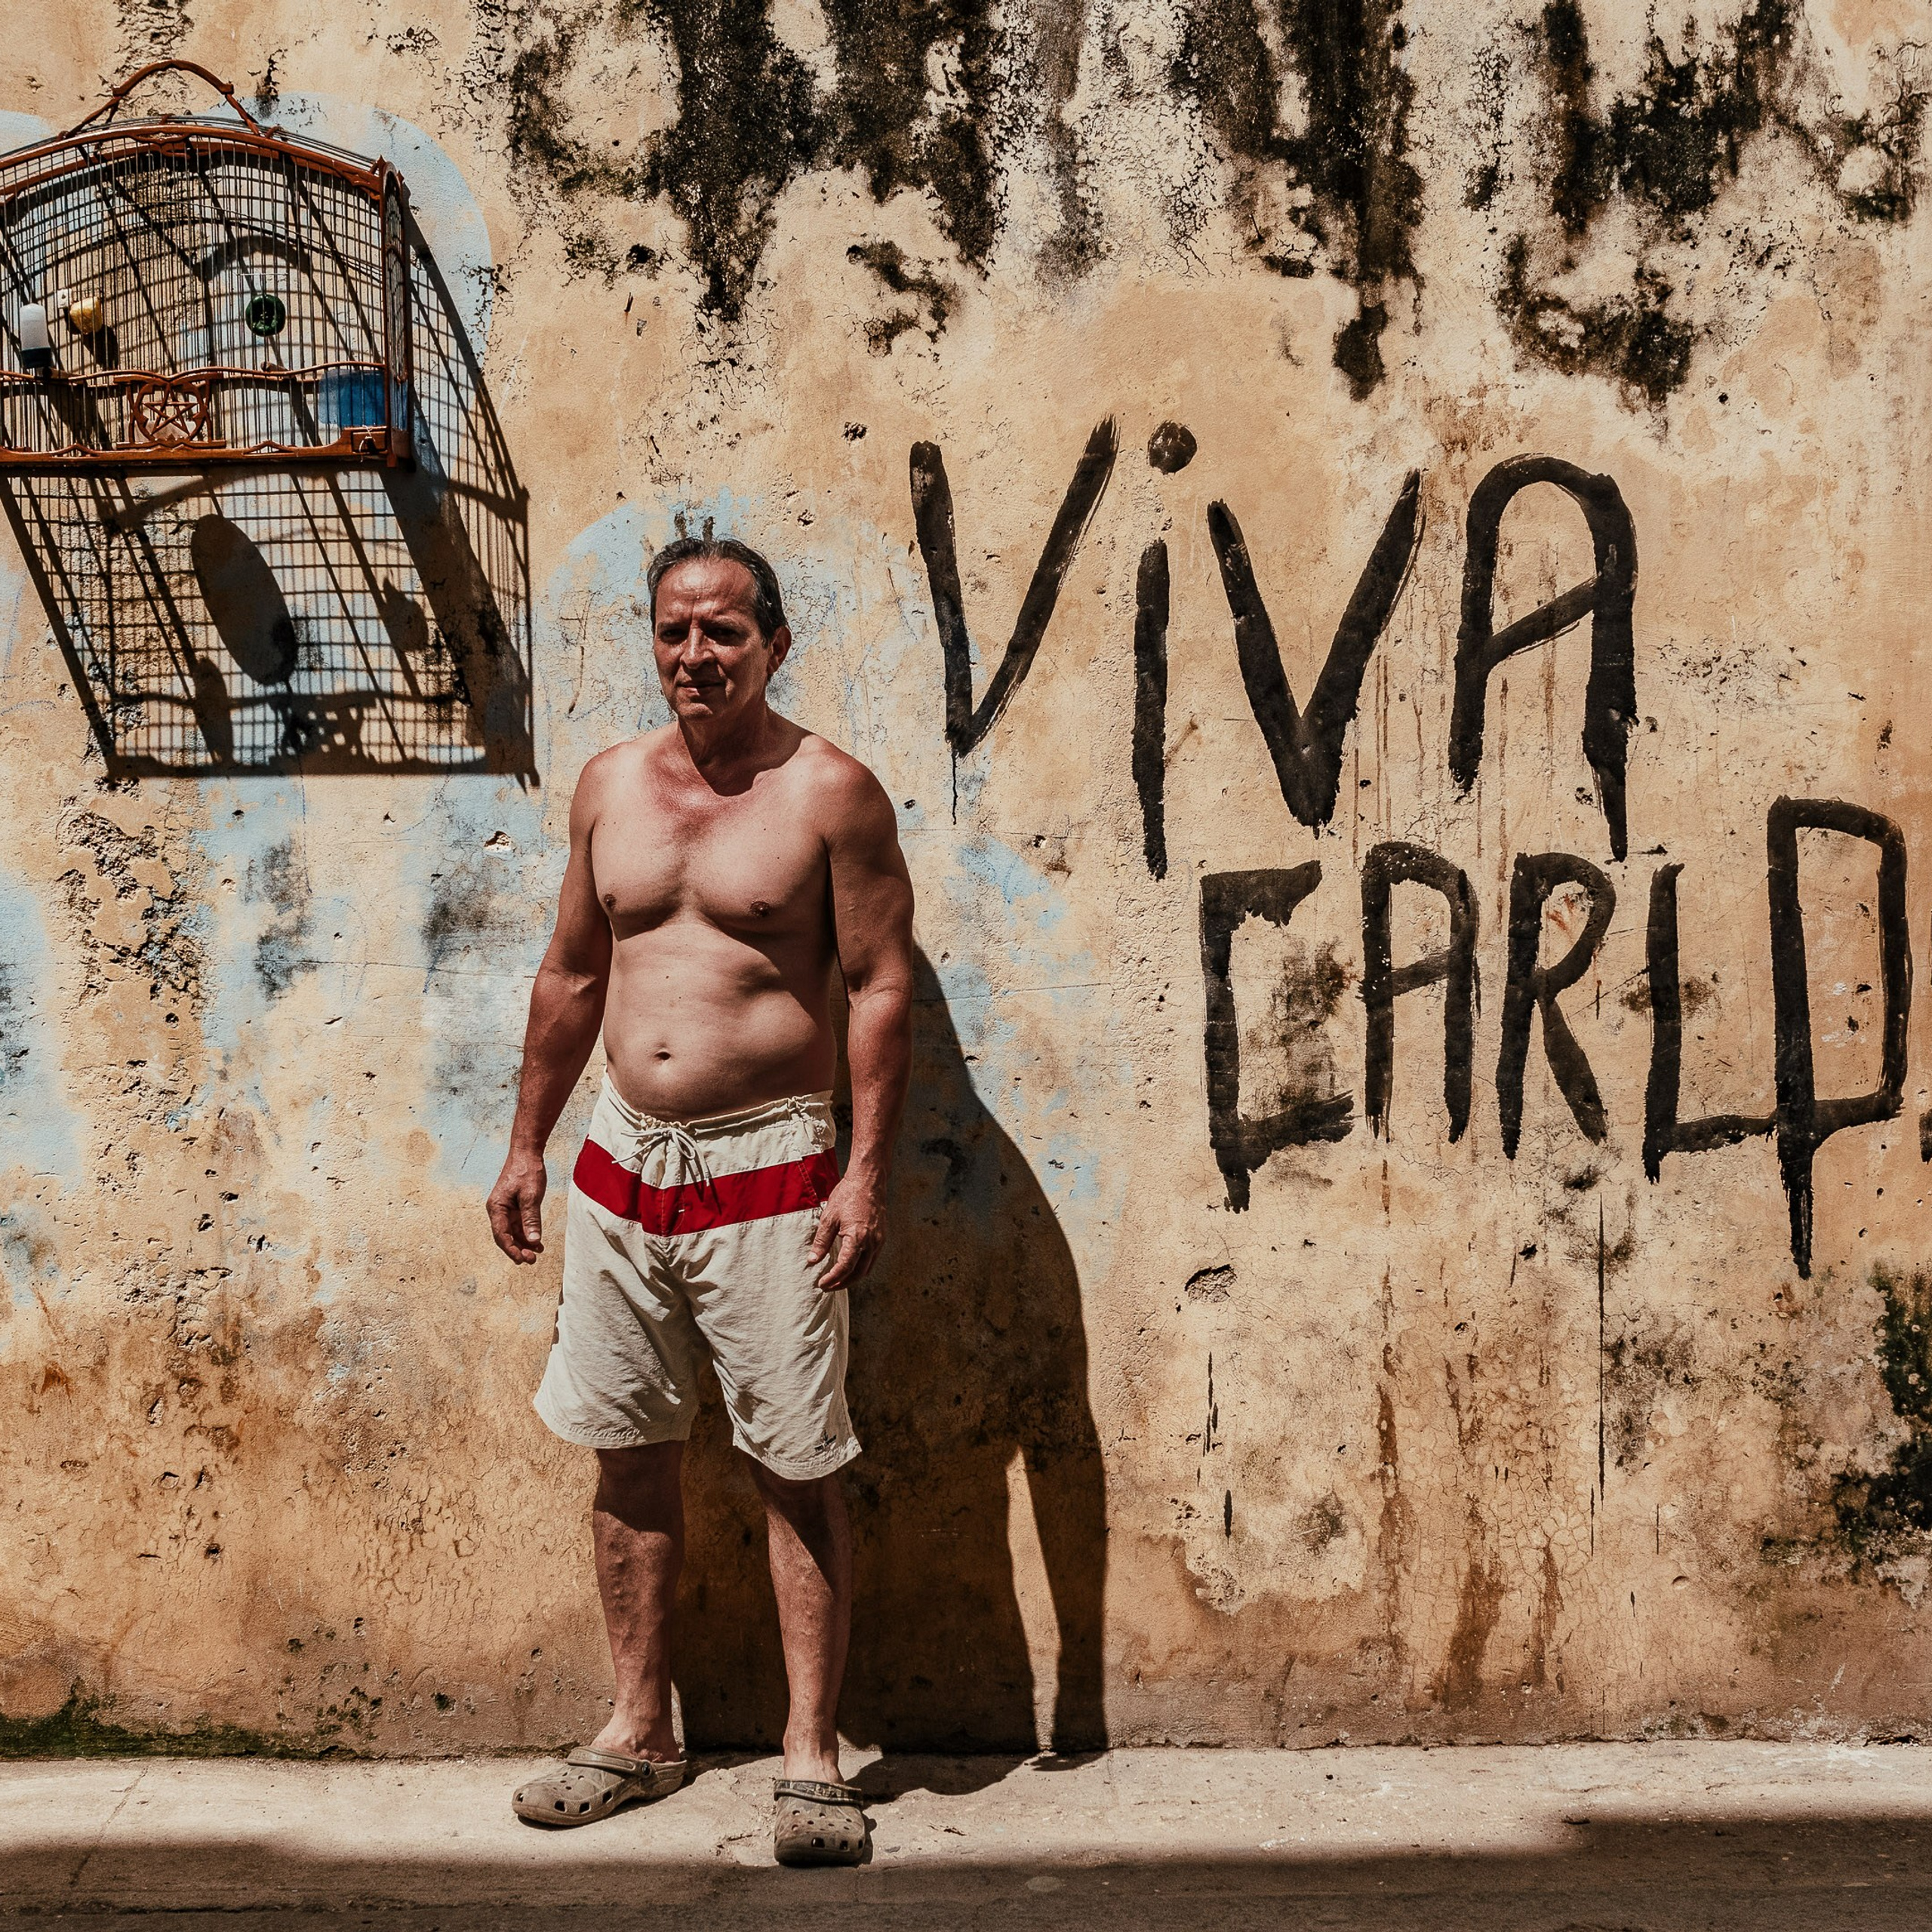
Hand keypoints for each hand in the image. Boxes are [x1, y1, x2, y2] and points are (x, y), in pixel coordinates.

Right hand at [487, 1148, 547, 1263]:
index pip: (501, 1235)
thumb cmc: (527, 1171)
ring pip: (513, 1232)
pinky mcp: (515, 1206)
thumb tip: (533, 1240)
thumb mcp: (531, 1197)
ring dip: (524, 1243)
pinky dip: (527, 1233)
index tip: (523, 1260)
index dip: (512, 1250)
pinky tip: (538, 1242)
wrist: (527, 1152)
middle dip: (518, 1250)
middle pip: (505, 1236)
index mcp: (496, 1208)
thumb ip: (531, 1219)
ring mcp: (506, 1208)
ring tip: (537, 1254)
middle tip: (532, 1260)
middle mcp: (498, 1210)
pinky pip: (519, 1225)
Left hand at [808, 1172, 885, 1290]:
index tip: (821, 1284)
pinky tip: (850, 1265)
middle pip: (858, 1273)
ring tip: (837, 1280)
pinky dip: (861, 1267)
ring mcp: (879, 1240)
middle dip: (842, 1283)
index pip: (845, 1267)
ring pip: (867, 1268)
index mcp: (858, 1237)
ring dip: (852, 1277)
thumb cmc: (848, 1195)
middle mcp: (872, 1242)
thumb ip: (821, 1241)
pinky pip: (872, 1259)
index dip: (832, 1278)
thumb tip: (813, 1260)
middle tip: (828, 1287)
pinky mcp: (881, 1237)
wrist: (868, 1181)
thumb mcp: (829, 1218)